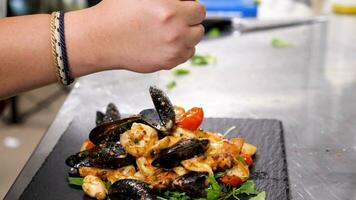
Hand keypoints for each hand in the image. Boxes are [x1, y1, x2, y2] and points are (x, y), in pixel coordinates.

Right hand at [66, 0, 205, 73]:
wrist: (101, 38)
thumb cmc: (117, 13)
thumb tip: (183, 1)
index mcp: (172, 10)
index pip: (199, 9)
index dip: (190, 8)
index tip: (182, 9)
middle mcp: (176, 32)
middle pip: (199, 28)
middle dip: (189, 23)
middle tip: (175, 21)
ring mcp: (173, 50)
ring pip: (194, 43)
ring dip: (186, 37)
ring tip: (169, 33)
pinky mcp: (167, 63)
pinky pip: (185, 56)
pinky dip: (179, 50)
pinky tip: (165, 44)